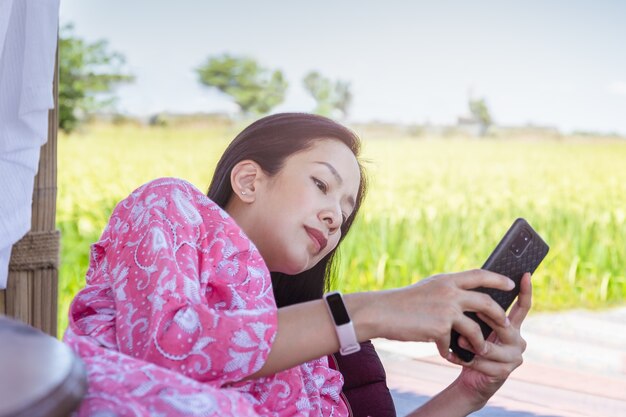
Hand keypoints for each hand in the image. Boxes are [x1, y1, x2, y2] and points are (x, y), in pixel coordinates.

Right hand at [373, 269, 514, 356]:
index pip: (479, 275)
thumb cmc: (401, 302)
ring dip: (480, 342)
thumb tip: (464, 297)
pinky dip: (451, 352)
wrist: (381, 312)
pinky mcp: (440, 328)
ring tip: (482, 349)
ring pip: (475, 328)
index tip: (510, 284)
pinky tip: (447, 355)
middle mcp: (449, 292)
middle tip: (506, 324)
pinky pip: (453, 344)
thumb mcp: (427, 289)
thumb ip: (445, 291)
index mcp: (446, 280)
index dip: (497, 279)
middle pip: (486, 303)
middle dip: (499, 315)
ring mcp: (446, 310)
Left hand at [448, 272, 531, 406]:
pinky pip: (482, 363)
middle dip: (484, 320)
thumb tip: (471, 291)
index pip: (522, 306)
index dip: (525, 291)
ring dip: (471, 343)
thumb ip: (480, 313)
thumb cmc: (472, 345)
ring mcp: (514, 357)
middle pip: (503, 325)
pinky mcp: (504, 372)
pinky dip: (464, 358)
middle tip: (468, 314)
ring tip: (458, 340)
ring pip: (490, 347)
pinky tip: (451, 355)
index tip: (525, 274)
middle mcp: (518, 340)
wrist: (471, 377)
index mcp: (513, 326)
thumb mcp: (477, 327)